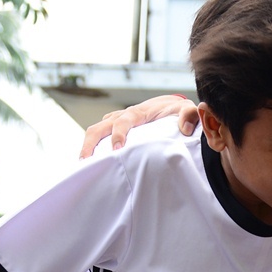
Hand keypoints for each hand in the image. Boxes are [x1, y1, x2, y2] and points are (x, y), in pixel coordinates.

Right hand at [80, 95, 197, 157]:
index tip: (117, 149)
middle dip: (91, 143)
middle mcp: (123, 115)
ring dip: (87, 146)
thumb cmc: (177, 110)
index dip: (118, 134)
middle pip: (100, 127)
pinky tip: (92, 164)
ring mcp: (117, 121)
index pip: (123, 121)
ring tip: (83, 166)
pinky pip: (100, 135)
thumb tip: (185, 129)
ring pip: (96, 131)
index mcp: (138, 112)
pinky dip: (94, 148)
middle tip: (86, 162)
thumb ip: (188, 116)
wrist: (168, 104)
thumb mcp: (186, 109)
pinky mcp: (115, 128)